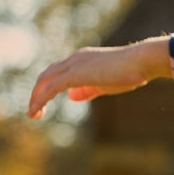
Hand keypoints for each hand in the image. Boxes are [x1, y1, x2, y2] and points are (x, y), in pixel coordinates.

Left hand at [27, 38, 169, 118]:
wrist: (140, 61)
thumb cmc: (131, 72)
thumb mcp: (106, 84)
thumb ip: (87, 90)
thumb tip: (71, 96)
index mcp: (81, 60)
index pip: (58, 72)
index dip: (49, 87)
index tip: (46, 102)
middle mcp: (74, 59)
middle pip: (47, 75)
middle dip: (38, 93)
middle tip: (35, 111)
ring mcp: (74, 65)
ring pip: (45, 81)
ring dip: (36, 98)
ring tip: (33, 114)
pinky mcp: (75, 75)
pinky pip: (51, 88)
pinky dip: (41, 100)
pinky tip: (37, 111)